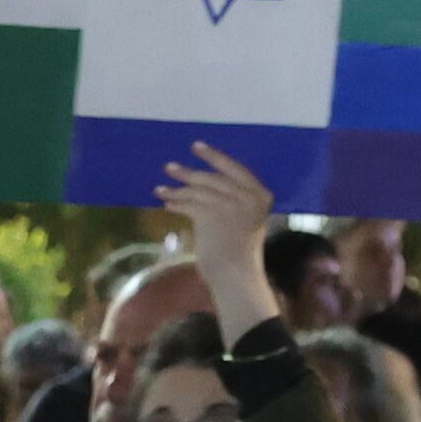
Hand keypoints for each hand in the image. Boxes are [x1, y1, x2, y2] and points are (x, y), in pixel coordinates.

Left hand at [157, 144, 275, 327]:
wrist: (237, 275)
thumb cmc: (240, 250)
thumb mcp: (246, 219)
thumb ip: (234, 199)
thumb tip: (202, 182)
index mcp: (261, 195)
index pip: (235, 168)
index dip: (214, 156)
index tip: (197, 147)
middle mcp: (247, 197)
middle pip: (212, 177)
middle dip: (187, 172)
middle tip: (169, 167)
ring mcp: (230, 206)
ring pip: (197, 190)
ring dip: (175, 190)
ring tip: (160, 189)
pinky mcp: (211, 216)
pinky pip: (188, 204)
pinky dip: (176, 204)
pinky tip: (167, 204)